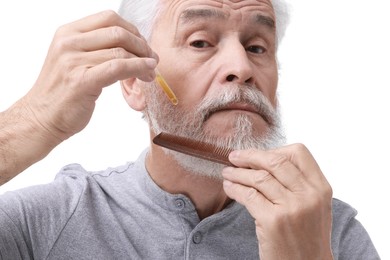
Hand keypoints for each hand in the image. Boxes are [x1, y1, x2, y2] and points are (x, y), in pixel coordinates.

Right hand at [21, 10, 157, 141]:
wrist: (41, 118)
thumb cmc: (63, 93)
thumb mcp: (74, 60)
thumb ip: (97, 49)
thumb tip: (132, 45)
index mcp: (68, 33)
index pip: (109, 18)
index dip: (132, 30)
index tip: (143, 45)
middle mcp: (69, 43)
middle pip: (118, 31)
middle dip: (142, 45)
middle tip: (153, 58)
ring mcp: (73, 61)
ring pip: (121, 51)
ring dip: (143, 61)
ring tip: (151, 72)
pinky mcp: (82, 81)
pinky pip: (118, 67)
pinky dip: (138, 68)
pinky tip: (147, 73)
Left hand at [222, 144, 332, 259]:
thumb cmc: (307, 237)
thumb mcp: (314, 206)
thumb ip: (298, 182)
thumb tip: (265, 160)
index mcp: (321, 188)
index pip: (298, 153)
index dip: (274, 150)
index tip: (258, 155)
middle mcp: (309, 195)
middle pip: (275, 161)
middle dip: (250, 156)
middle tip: (234, 157)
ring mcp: (291, 208)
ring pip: (258, 177)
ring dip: (237, 173)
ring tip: (227, 173)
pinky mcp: (273, 221)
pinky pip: (248, 195)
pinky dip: (234, 188)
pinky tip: (229, 187)